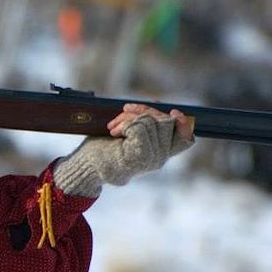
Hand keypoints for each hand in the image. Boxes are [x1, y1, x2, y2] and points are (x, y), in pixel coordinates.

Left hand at [53, 103, 194, 196]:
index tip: (174, 112)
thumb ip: (146, 124)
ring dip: (129, 117)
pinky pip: (141, 127)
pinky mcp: (139, 157)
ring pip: (151, 121)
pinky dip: (126, 123)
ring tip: (114, 126)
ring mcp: (150, 159)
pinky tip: (115, 131)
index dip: (184, 123)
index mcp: (159, 154)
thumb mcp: (128, 135)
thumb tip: (159, 104)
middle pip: (166, 121)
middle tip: (123, 112)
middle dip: (143, 111)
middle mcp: (159, 158)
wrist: (86, 167)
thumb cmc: (103, 149)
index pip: (186, 140)